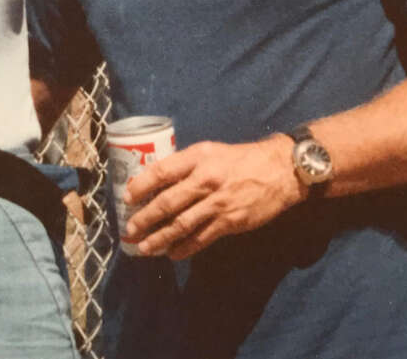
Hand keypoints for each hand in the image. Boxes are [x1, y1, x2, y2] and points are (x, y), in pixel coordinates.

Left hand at [123, 136, 301, 260]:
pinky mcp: (230, 222)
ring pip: (182, 224)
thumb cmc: (241, 159)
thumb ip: (187, 165)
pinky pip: (201, 238)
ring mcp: (218, 203)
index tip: (126, 197)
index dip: (141, 185)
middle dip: (145, 218)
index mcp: (198, 157)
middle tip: (129, 229)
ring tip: (144, 247)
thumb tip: (158, 180)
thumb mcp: (211, 151)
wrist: (279, 170)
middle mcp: (206, 179)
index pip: (162, 171)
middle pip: (168, 202)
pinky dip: (184, 248)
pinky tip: (172, 254)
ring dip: (160, 238)